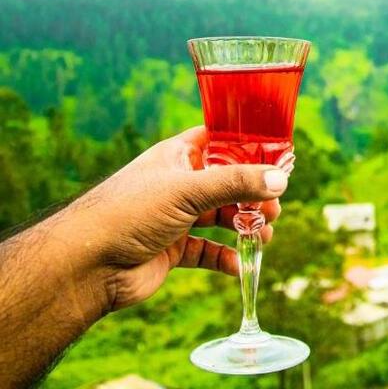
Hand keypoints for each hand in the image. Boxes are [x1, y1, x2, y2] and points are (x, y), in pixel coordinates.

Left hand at [59, 126, 292, 309]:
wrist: (86, 265)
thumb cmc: (130, 212)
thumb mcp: (188, 190)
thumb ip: (236, 183)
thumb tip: (282, 180)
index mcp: (177, 156)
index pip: (220, 141)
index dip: (249, 147)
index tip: (279, 157)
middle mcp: (178, 184)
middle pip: (228, 183)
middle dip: (254, 195)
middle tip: (274, 209)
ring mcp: (176, 217)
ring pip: (222, 217)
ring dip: (245, 226)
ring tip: (264, 236)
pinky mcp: (173, 249)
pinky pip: (209, 251)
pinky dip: (226, 257)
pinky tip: (240, 264)